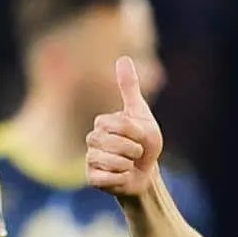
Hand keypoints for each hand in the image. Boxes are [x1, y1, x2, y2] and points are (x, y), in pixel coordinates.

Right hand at [85, 57, 164, 198]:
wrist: (147, 172)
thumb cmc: (144, 143)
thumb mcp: (141, 113)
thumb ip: (129, 88)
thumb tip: (123, 58)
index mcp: (102, 122)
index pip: (119, 124)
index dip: (136, 132)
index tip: (141, 136)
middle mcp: (92, 139)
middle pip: (114, 143)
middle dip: (134, 149)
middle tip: (136, 153)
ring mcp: (90, 159)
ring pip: (111, 161)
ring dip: (129, 164)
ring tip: (129, 164)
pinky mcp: (92, 178)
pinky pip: (107, 178)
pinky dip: (122, 178)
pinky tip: (122, 176)